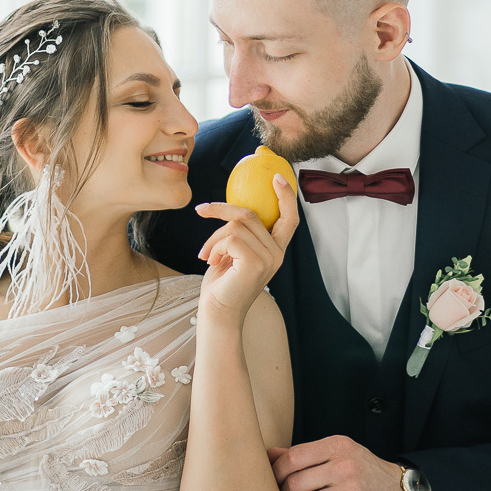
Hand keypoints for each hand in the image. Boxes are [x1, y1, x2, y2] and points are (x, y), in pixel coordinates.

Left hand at [194, 175, 298, 326]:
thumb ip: (241, 234)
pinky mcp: (255, 264)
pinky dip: (214, 245)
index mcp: (275, 250)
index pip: (290, 219)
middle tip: (201, 211)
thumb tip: (231, 208)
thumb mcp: (233, 253)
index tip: (277, 177)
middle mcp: (277, 254)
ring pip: (237, 224)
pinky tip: (210, 261)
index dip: (286, 196)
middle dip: (221, 211)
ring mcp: (268, 259)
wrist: (217, 313)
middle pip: (250, 214)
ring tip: (206, 253)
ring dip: (213, 236)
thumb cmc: (222, 283)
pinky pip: (231, 237)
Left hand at [269, 436, 408, 490]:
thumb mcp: (337, 452)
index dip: (277, 473)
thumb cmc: (363, 470)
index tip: (275, 483)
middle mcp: (344, 465)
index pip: (293, 457)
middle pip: (295, 484)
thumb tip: (269, 454)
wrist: (400, 490)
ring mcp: (351, 490)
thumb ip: (305, 453)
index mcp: (337, 445)